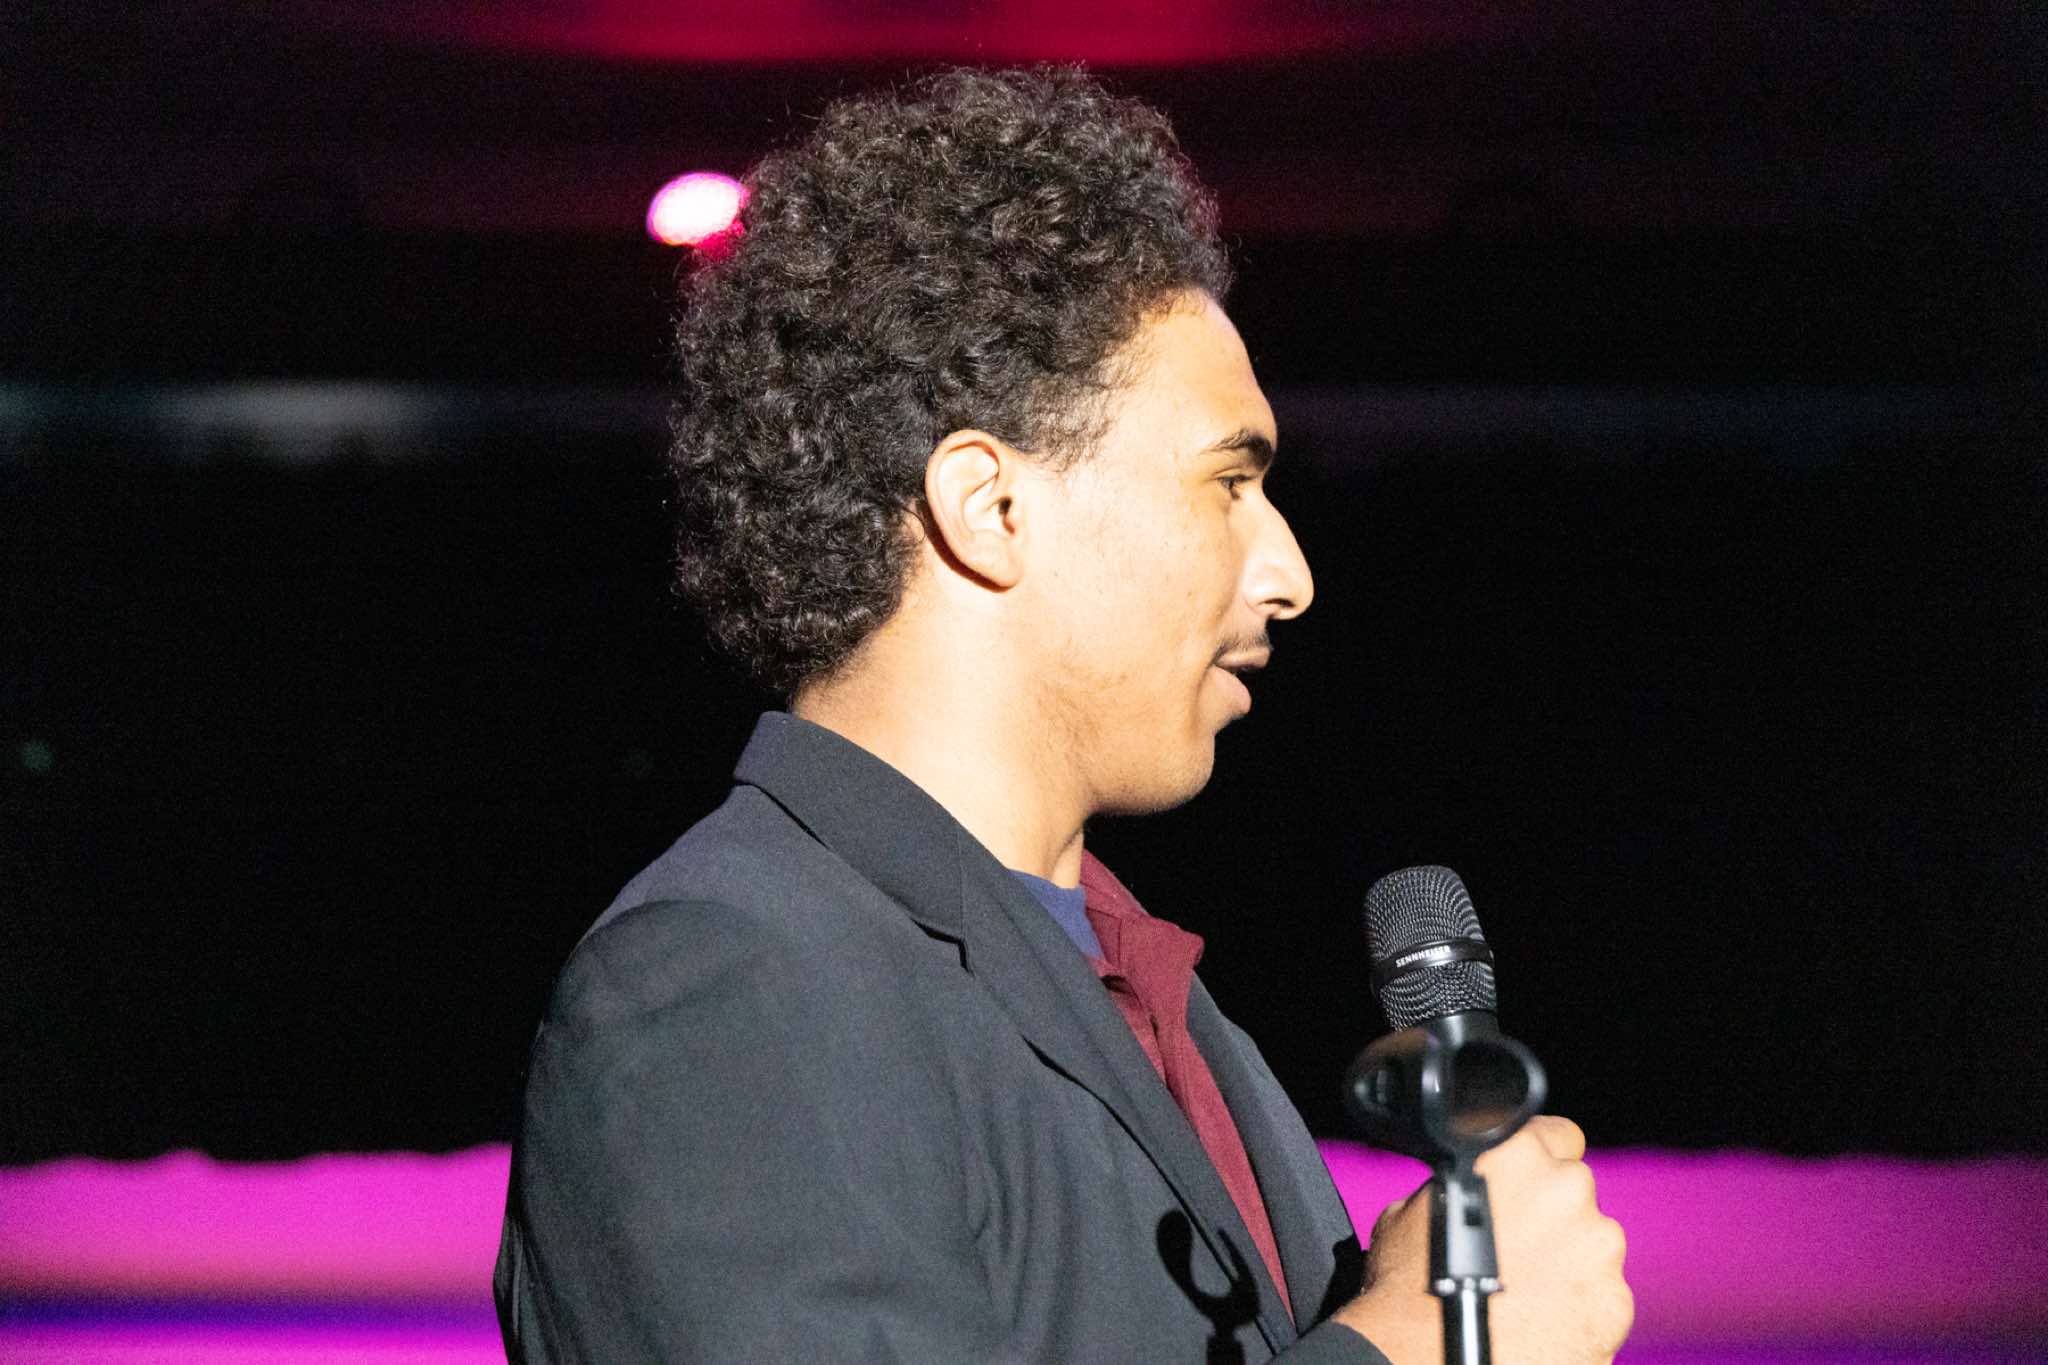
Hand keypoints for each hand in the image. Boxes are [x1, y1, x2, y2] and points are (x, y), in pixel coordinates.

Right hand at [1331, 1116, 1631, 1364]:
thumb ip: (1463, 1184)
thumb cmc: (1409, 1284)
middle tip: (1517, 1250)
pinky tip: (1544, 1322)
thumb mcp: (1414, 1208)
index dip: (1539, 1161)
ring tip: (1529, 1292)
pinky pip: (1604, 1295)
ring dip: (1570, 1261)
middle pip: (1574, 1191)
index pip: (1557, 1134)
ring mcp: (1596, 1246)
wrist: (1425, 1357)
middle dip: (1552, 1216)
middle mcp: (1565, 1188)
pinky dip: (1582, 1307)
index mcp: (1515, 1152)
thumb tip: (1476, 1190)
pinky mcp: (1614, 1301)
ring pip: (1593, 1244)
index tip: (1530, 1186)